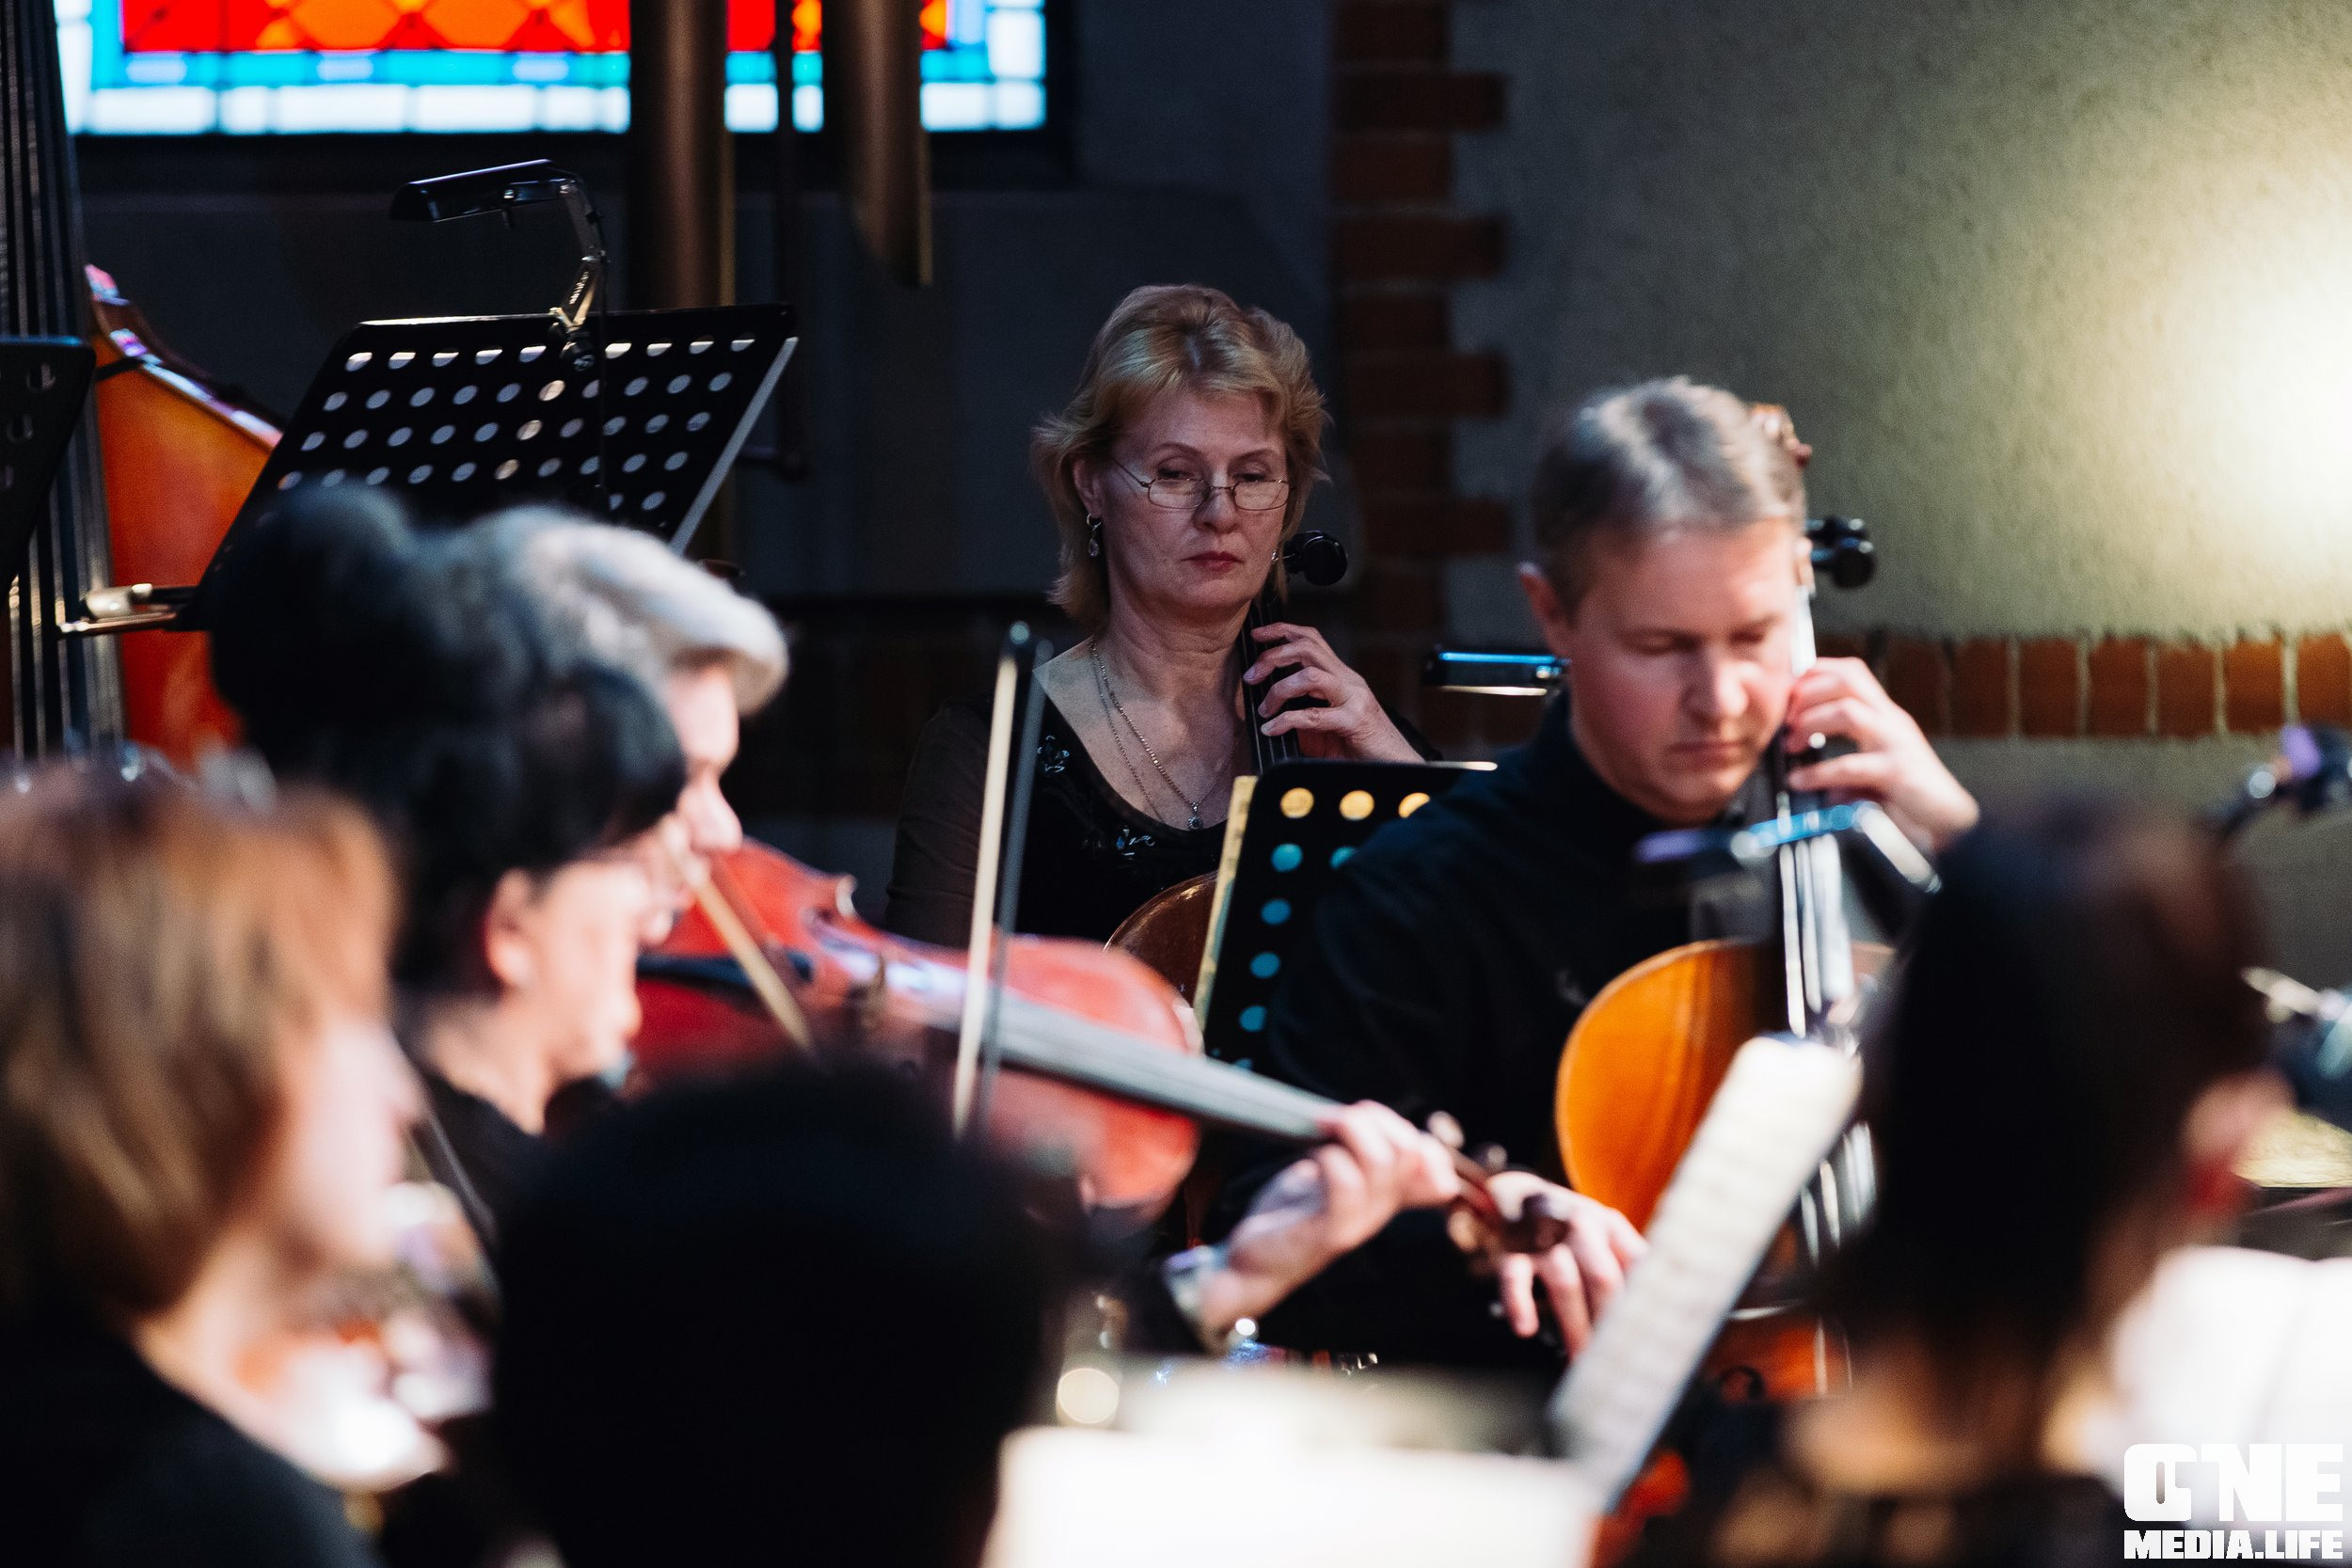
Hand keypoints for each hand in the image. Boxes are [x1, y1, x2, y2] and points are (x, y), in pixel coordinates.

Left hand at [1190, 1101, 1460, 1339]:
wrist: (1253, 1262)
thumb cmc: (1289, 1214)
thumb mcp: (1328, 1176)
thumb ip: (1353, 1153)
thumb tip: (1371, 1119)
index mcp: (1385, 1197)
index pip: (1438, 1171)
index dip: (1423, 1141)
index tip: (1376, 1124)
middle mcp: (1380, 1211)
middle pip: (1410, 1151)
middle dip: (1376, 1118)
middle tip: (1336, 1117)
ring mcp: (1359, 1223)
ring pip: (1382, 1162)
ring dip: (1351, 1128)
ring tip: (1321, 1125)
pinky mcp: (1331, 1233)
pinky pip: (1347, 1185)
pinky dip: (1331, 1156)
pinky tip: (1312, 1153)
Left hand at [1245, 623, 1420, 761]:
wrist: (1394, 765)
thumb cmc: (1359, 747)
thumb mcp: (1325, 725)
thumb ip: (1302, 711)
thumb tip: (1268, 709)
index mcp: (1342, 677)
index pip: (1312, 640)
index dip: (1283, 631)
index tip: (1258, 635)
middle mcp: (1349, 681)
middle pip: (1307, 648)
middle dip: (1272, 656)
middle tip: (1251, 676)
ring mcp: (1354, 698)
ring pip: (1310, 675)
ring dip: (1279, 689)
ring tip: (1264, 708)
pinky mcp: (1354, 721)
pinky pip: (1313, 715)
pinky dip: (1286, 721)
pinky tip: (1273, 729)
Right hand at [1482, 1173, 1644, 1354]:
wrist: (1514, 1194)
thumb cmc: (1569, 1228)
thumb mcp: (1603, 1233)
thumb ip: (1629, 1264)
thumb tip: (1662, 1313)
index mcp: (1609, 1224)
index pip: (1637, 1267)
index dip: (1646, 1304)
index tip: (1652, 1339)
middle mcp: (1579, 1225)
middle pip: (1603, 1278)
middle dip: (1610, 1324)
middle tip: (1615, 1360)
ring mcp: (1543, 1237)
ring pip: (1565, 1283)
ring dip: (1574, 1327)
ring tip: (1580, 1362)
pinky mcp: (1510, 1250)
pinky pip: (1514, 1277)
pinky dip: (1519, 1303)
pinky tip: (1525, 1328)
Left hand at [1784, 657, 1979, 849]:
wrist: (1949, 822)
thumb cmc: (1909, 794)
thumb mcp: (1870, 768)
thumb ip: (1841, 760)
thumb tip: (1799, 767)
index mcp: (1883, 715)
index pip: (1850, 672)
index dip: (1813, 675)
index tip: (1787, 696)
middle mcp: (1891, 721)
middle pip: (1847, 680)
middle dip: (1807, 694)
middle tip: (1786, 721)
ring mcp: (1897, 743)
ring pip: (1848, 711)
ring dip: (1810, 723)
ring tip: (1792, 746)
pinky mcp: (1898, 772)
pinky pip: (1852, 765)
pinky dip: (1818, 773)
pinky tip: (1801, 781)